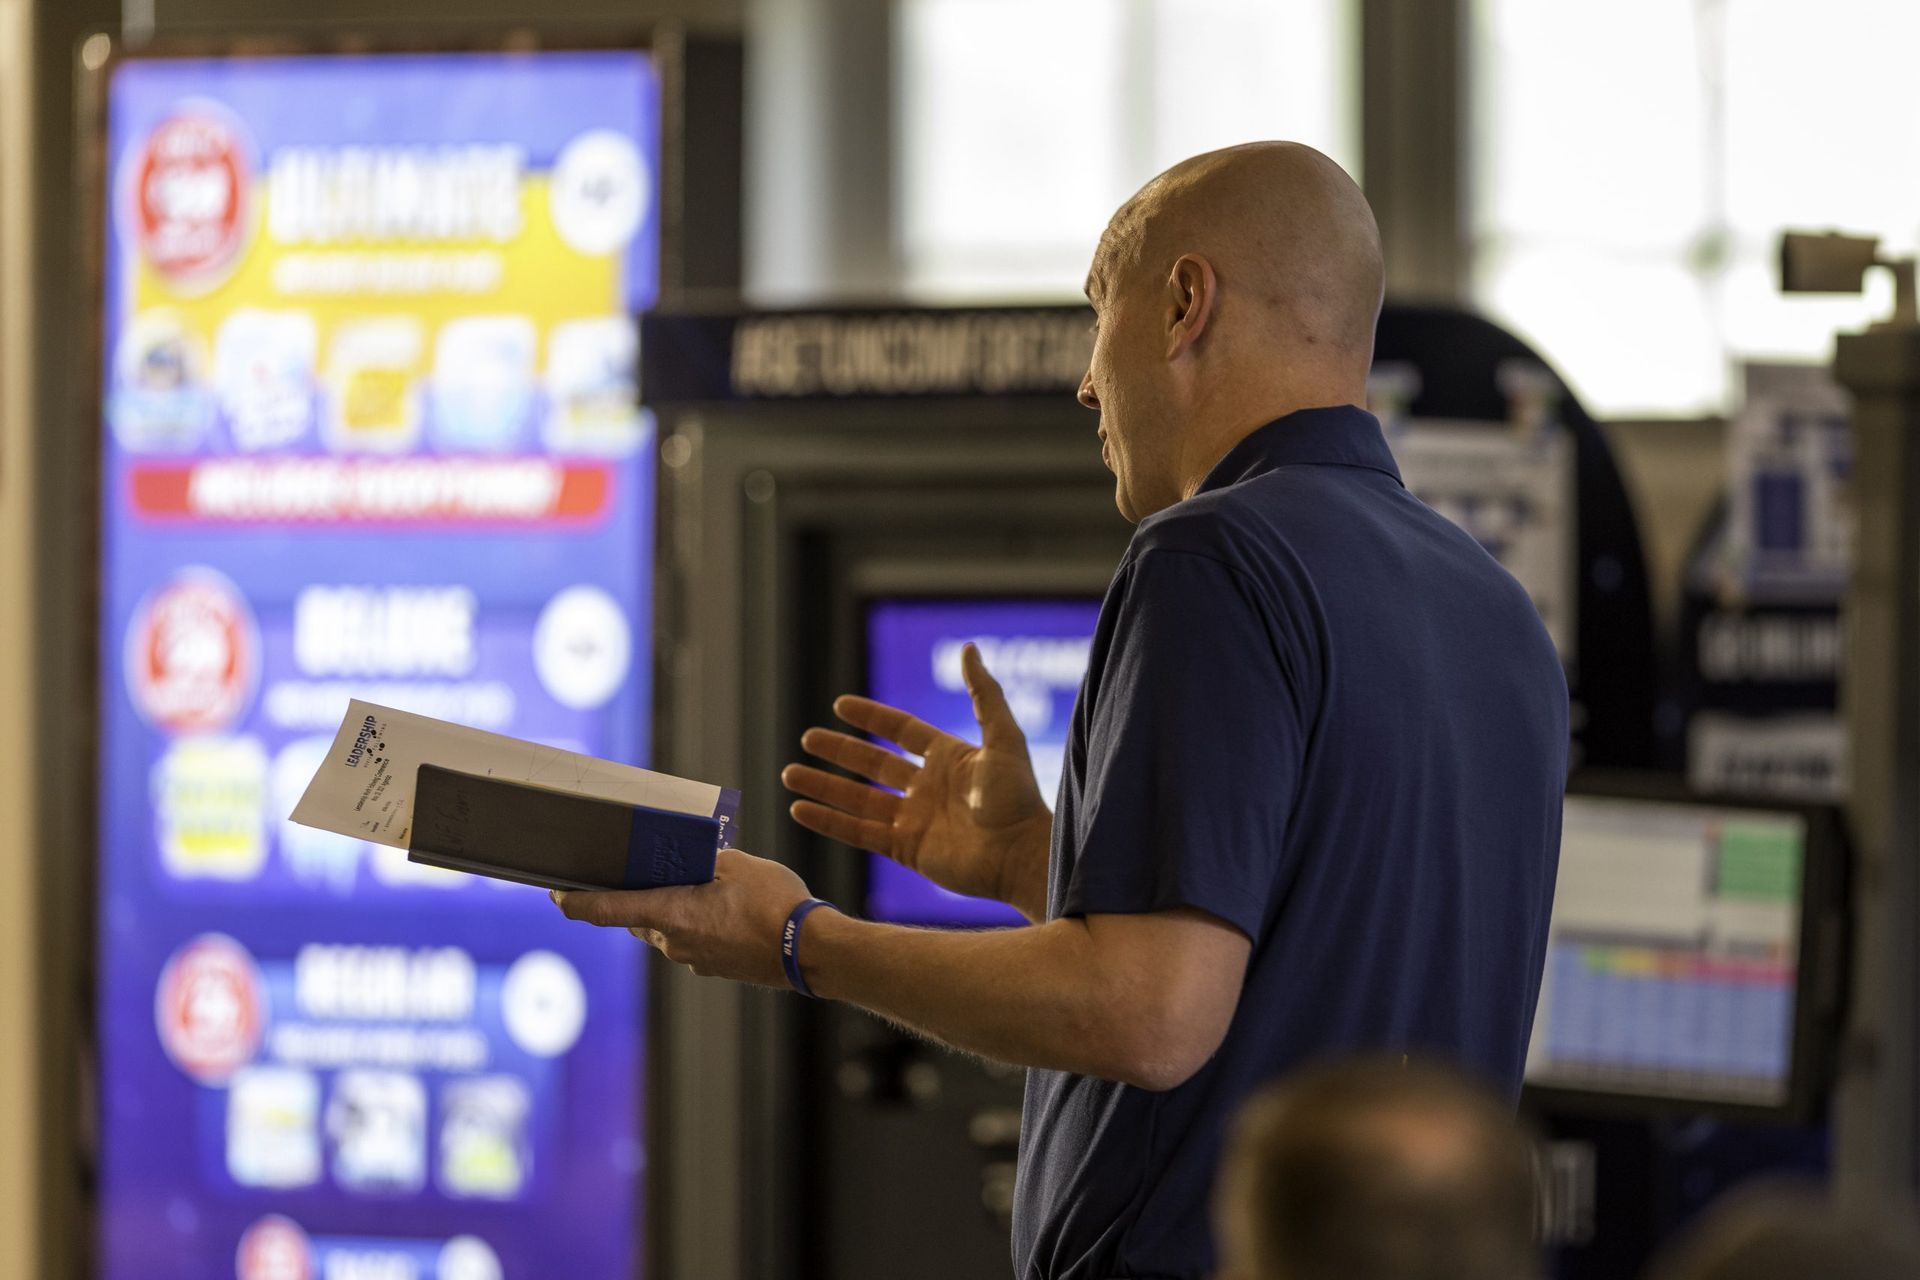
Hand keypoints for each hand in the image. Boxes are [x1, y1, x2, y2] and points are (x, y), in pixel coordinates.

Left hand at [551, 847, 812, 987]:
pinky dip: (697, 925)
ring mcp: (692, 959)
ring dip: (674, 909)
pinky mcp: (712, 967)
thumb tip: (690, 863)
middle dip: (640, 896)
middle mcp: (673, 942)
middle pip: (637, 918)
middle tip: (651, 871)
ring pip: (666, 930)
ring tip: (707, 888)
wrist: (809, 951)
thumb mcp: (737, 865)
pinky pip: (691, 941)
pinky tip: (727, 910)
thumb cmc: (775, 904)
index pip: (605, 909)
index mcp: (671, 913)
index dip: (574, 901)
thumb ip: (703, 861)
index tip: (554, 893)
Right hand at [781, 643, 1052, 916]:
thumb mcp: (1004, 737)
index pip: (901, 731)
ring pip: (858, 798)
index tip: (840, 705)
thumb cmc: (1017, 797)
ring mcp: (915, 820)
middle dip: (839, 751)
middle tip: (807, 738)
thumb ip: (984, 694)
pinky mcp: (906, 850)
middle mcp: (928, 788)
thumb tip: (968, 648)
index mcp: (949, 758)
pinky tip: (800, 809)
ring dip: (824, 786)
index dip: (872, 717)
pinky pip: (859, 832)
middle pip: (873, 764)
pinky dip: (829, 821)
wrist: (1020, 855)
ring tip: (790, 774)